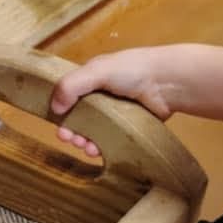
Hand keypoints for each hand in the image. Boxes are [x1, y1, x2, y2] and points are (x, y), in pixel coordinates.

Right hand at [50, 47, 191, 156]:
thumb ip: (72, 86)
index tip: (58, 127)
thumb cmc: (133, 70)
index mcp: (92, 79)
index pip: (68, 97)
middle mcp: (102, 96)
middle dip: (71, 131)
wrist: (168, 83)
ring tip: (86, 147)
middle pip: (78, 118)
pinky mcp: (128, 127)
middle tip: (70, 140)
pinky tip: (97, 151)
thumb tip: (54, 107)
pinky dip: (100, 147)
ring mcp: (115, 114)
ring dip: (84, 141)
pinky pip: (109, 140)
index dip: (60, 112)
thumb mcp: (97, 71)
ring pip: (92, 132)